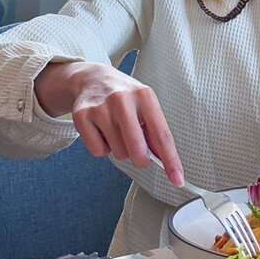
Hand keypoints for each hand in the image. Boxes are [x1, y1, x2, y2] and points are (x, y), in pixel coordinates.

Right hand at [34, 62, 183, 185]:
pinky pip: (98, 151)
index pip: (162, 135)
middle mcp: (123, 99)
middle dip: (140, 159)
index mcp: (145, 96)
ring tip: (116, 130)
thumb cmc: (125, 96)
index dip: (171, 160)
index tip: (177, 179)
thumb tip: (166, 161)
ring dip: (119, 149)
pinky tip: (101, 131)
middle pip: (137, 149)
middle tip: (137, 150)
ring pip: (118, 152)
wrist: (94, 79)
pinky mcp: (82, 116)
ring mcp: (101, 107)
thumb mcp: (145, 106)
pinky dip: (102, 148)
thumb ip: (155, 132)